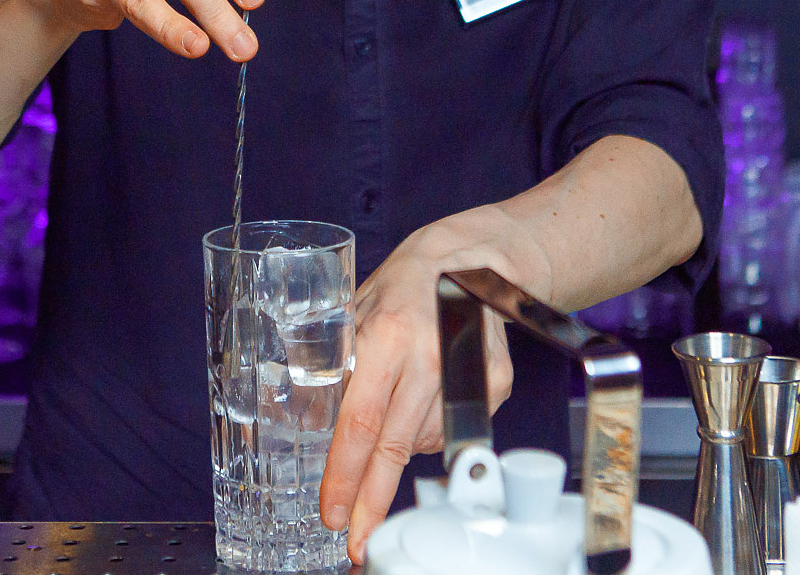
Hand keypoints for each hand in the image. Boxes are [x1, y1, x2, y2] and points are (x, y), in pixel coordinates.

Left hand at [318, 207, 555, 563]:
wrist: (469, 261)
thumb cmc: (403, 285)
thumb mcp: (352, 313)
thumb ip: (332, 364)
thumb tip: (304, 419)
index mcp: (387, 337)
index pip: (360, 422)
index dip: (345, 474)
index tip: (333, 510)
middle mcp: (431, 359)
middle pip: (394, 448)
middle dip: (372, 500)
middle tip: (357, 539)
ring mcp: (469, 374)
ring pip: (422, 441)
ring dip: (397, 446)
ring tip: (391, 410)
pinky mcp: (495, 385)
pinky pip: (449, 428)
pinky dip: (427, 425)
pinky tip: (421, 397)